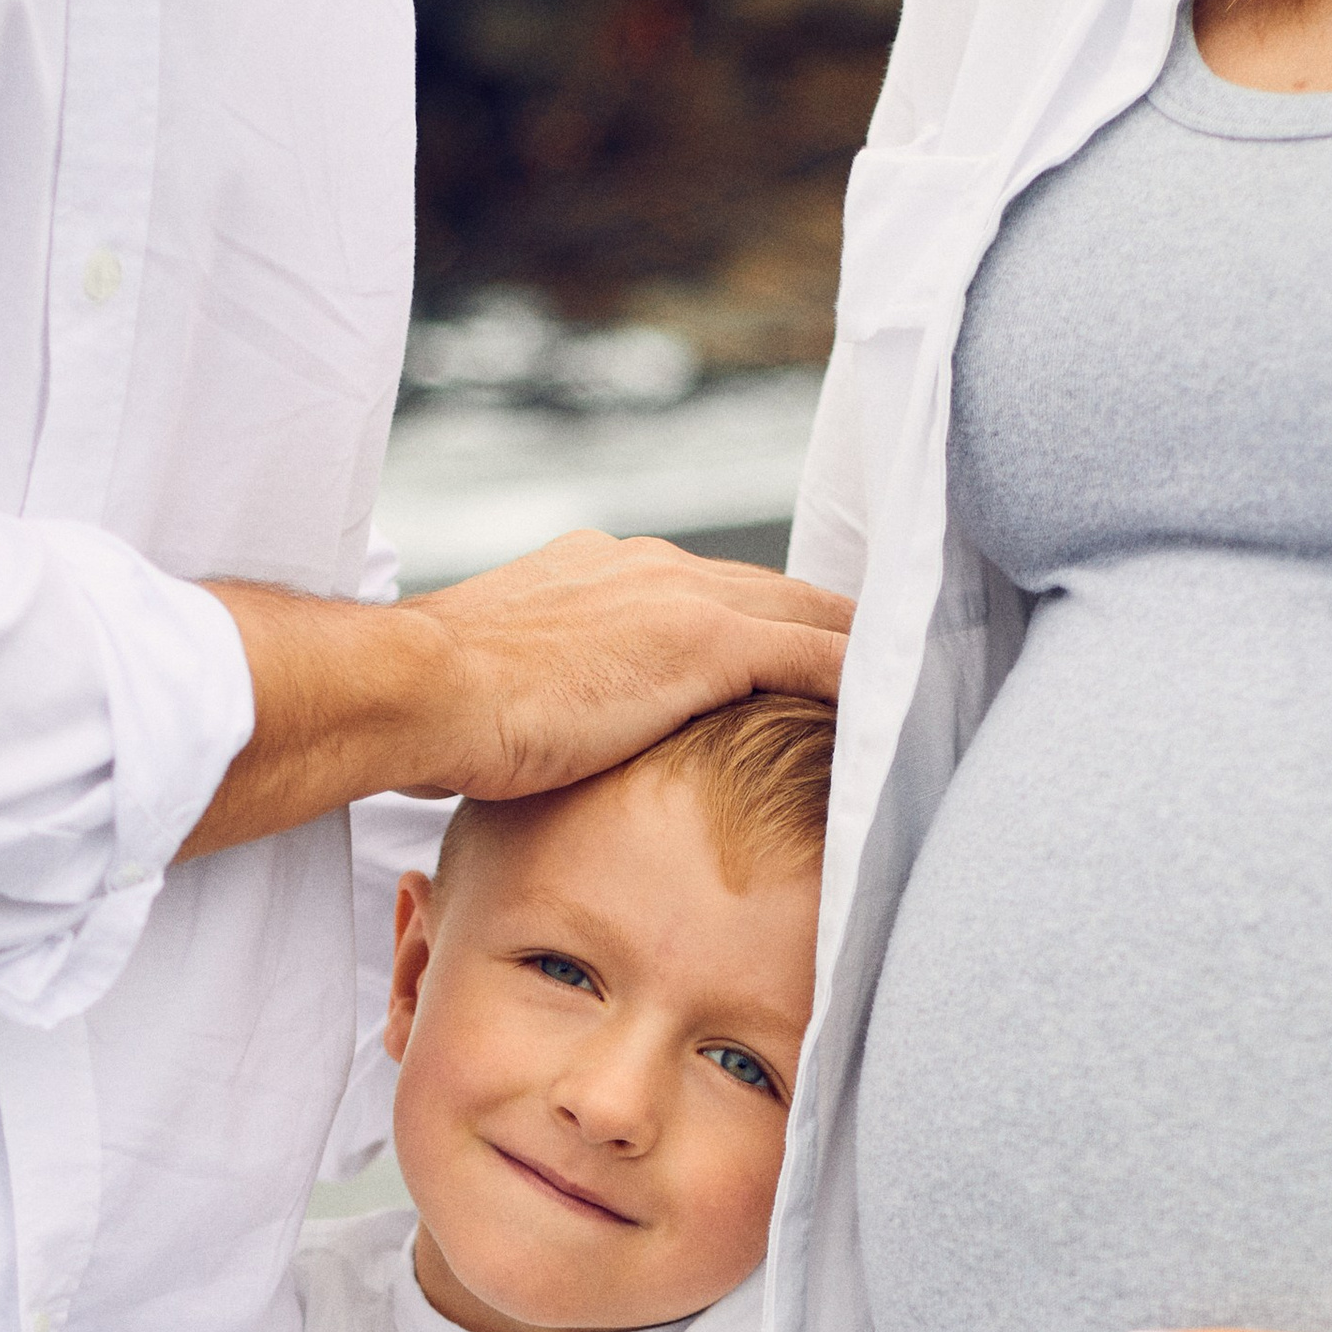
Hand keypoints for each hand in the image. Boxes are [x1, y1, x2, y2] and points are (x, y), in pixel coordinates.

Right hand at [183, 532, 852, 852]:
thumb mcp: (501, 705)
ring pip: (808, 616)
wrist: (413, 691)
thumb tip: (542, 762)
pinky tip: (902, 714)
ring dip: (863, 654)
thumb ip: (544, 712)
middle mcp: (646, 569)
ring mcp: (678, 598)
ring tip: (918, 691)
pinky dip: (862, 681)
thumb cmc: (431, 720)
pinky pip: (816, 655)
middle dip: (833, 630)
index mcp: (598, 577)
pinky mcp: (702, 640)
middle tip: (896, 669)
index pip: (710, 601)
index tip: (799, 669)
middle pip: (774, 596)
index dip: (762, 634)